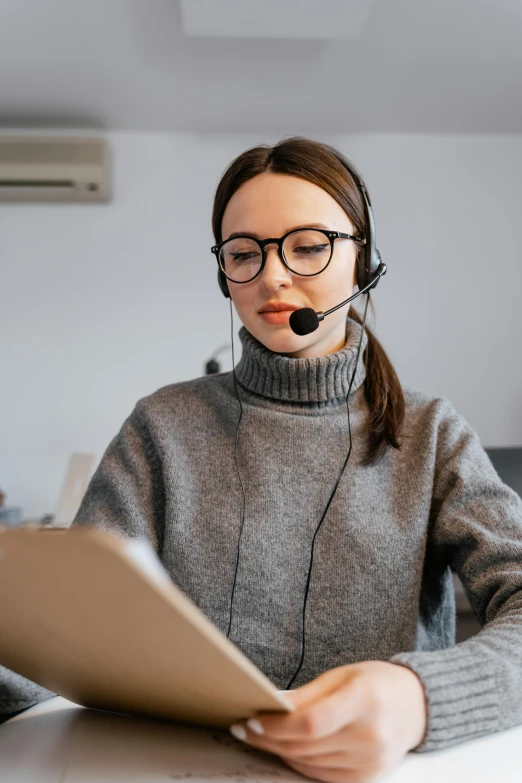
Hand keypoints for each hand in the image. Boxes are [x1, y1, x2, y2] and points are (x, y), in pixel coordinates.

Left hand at [229, 661, 426, 782]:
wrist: (415, 707)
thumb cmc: (375, 683)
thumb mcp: (342, 675)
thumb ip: (307, 695)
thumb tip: (271, 708)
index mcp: (363, 700)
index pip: (311, 722)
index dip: (277, 726)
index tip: (252, 721)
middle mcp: (369, 736)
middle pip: (305, 746)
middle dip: (269, 739)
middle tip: (245, 729)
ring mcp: (369, 762)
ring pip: (308, 763)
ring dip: (279, 751)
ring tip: (259, 737)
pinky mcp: (365, 778)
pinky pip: (320, 775)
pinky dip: (299, 763)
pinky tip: (286, 749)